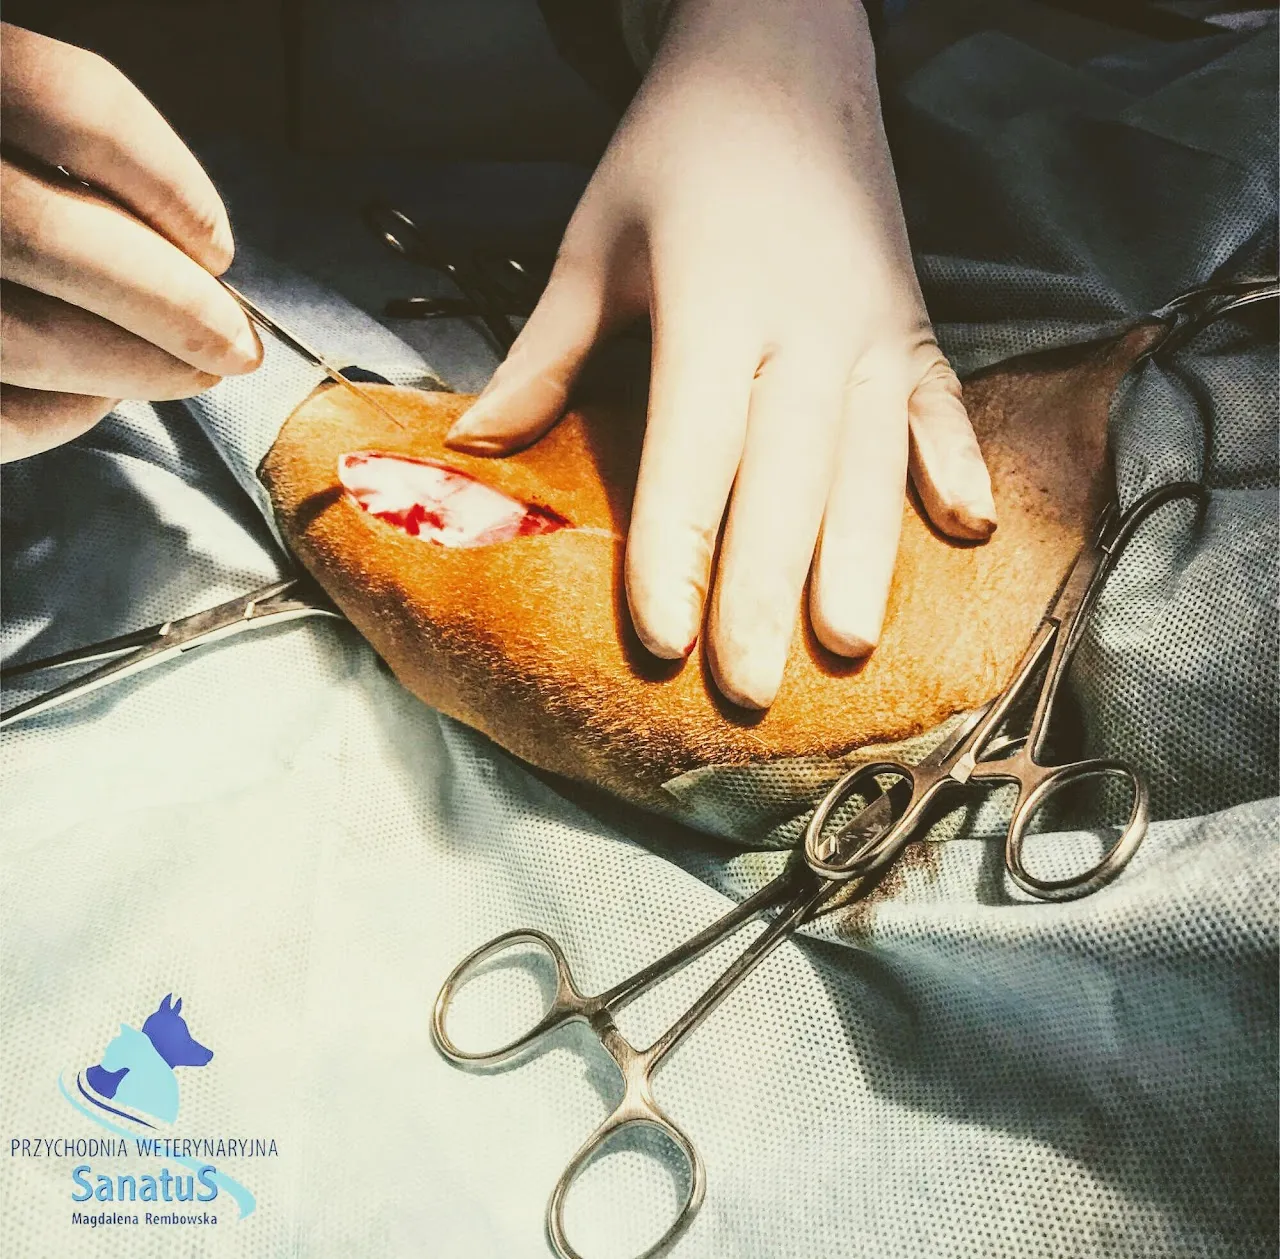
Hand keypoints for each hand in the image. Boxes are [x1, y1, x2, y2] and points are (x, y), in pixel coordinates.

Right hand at [0, 24, 259, 461]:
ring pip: (20, 334)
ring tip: (193, 373)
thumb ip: (50, 161)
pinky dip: (61, 413)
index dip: (169, 179)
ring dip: (135, 366)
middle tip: (235, 346)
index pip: (66, 100)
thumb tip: (188, 258)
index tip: (219, 248)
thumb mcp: (2, 141)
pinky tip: (98, 399)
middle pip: (49, 232)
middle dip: (172, 304)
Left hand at [443, 0, 995, 708]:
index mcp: (713, 306)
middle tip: (750, 689)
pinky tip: (968, 527)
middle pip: (784, 481)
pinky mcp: (914, 321)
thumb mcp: (594, 243)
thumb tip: (475, 443)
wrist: (786, 52)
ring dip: (862, 557)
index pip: (693, 455)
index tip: (663, 640)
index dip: (676, 553)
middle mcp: (803, 327)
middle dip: (765, 592)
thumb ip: (545, 353)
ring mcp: (872, 325)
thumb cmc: (677, 152)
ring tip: (851, 645)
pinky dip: (955, 462)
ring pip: (869, 461)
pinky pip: (940, 405)